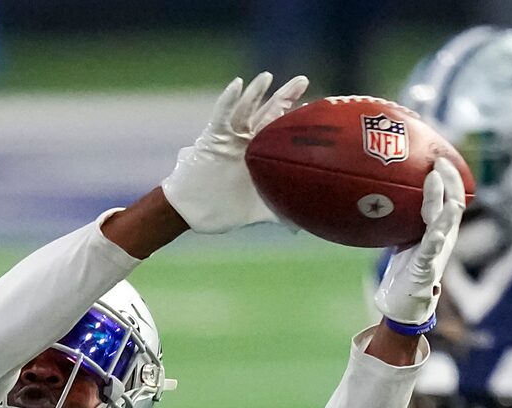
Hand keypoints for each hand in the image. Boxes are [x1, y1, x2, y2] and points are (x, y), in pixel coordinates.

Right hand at [161, 73, 307, 234]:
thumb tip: (300, 225)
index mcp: (260, 154)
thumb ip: (278, 212)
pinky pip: (221, 116)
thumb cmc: (225, 209)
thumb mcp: (258, 210)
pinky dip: (228, 101)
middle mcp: (247, 141)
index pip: (281, 131)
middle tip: (303, 80)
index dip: (296, 118)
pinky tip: (237, 84)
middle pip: (269, 113)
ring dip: (256, 93)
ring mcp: (230, 138)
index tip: (316, 107)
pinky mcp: (212, 138)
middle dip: (285, 97)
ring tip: (268, 77)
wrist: (195, 212)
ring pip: (245, 110)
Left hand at [375, 158, 465, 328]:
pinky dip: (434, 240)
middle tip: (439, 161)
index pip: (451, 195)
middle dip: (450, 181)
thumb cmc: (405, 268)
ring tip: (443, 191)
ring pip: (447, 225)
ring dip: (445, 208)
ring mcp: (438, 252)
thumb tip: (384, 189)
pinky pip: (432, 251)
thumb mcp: (404, 236)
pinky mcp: (427, 268)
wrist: (405, 302)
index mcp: (440, 227)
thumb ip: (404, 215)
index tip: (438, 155)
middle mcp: (444, 237)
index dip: (449, 175)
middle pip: (455, 204)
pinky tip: (435, 234)